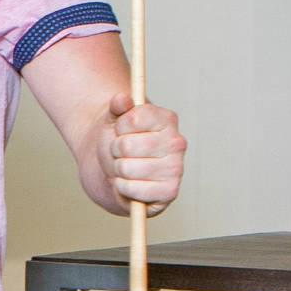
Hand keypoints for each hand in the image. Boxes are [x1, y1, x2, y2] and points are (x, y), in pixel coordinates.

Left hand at [102, 96, 184, 210]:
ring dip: (118, 170)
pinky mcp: (170, 191)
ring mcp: (176, 168)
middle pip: (126, 146)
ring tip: (126, 168)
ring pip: (126, 168)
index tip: (122, 130)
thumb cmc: (119, 143)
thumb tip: (122, 99)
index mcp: (167, 119)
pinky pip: (132, 189)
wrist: (117, 172)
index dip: (119, 126)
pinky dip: (123, 188)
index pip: (132, 119)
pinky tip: (131, 183)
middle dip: (116, 151)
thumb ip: (117, 107)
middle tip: (122, 154)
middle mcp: (176, 142)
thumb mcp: (113, 120)